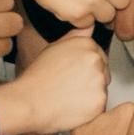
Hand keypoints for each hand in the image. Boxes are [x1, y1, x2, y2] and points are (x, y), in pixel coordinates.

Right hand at [0, 32, 114, 134]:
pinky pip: (101, 105)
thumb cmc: (38, 78)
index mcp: (86, 44)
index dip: (85, 67)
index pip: (98, 55)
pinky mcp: (100, 101)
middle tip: (70, 85)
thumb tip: (90, 26)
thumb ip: (76, 36)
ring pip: (103, 88)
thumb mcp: (54, 47)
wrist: (29, 102)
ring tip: (70, 95)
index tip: (73, 73)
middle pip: (103, 71)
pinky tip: (74, 105)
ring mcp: (100, 80)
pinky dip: (91, 108)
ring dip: (92, 93)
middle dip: (91, 79)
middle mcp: (95, 59)